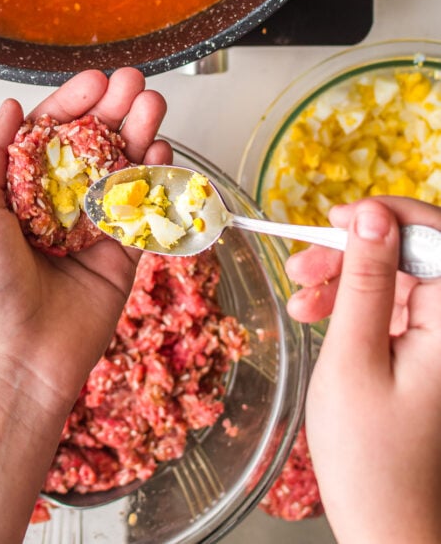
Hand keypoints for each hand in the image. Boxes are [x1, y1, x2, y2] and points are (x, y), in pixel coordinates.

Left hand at [0, 68, 170, 543]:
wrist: (12, 359)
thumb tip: (9, 105)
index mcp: (18, 190)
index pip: (50, 133)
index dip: (73, 103)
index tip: (96, 80)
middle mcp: (56, 206)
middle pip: (92, 145)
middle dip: (115, 110)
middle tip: (134, 82)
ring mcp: (90, 230)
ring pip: (122, 171)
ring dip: (139, 135)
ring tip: (153, 105)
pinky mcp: (121, 258)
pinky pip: (143, 212)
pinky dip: (155, 181)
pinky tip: (161, 153)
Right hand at [286, 197, 440, 543]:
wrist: (392, 532)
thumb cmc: (373, 459)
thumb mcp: (356, 358)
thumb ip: (365, 281)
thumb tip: (372, 216)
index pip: (435, 234)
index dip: (387, 213)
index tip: (336, 219)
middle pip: (411, 252)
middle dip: (354, 249)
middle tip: (300, 263)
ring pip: (396, 277)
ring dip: (345, 278)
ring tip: (298, 298)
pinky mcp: (426, 354)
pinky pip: (392, 307)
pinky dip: (352, 305)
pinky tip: (315, 316)